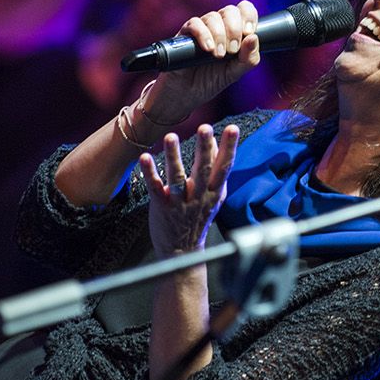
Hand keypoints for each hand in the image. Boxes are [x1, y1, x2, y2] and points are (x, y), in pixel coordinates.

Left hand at [140, 124, 239, 257]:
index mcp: (214, 192)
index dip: (230, 148)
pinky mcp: (161, 207)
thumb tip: (217, 142)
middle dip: (205, 148)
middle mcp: (199, 196)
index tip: (234, 129)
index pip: (225, 167)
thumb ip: (217, 171)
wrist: (182, 252)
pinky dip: (150, 173)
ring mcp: (180, 202)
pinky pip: (155, 188)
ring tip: (171, 136)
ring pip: (178, 177)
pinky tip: (145, 157)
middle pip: (204, 170)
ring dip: (174, 156)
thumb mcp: (214, 196)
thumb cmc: (198, 217)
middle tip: (205, 127)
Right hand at [141, 1, 261, 122]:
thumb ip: (248, 59)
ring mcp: (201, 28)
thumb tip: (254, 38)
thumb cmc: (210, 81)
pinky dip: (203, 35)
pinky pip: (194, 24)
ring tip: (218, 55)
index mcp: (233, 31)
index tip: (249, 32)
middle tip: (232, 50)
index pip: (244, 9)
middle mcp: (218, 26)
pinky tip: (208, 49)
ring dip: (219, 35)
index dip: (249, 16)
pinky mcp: (184, 34)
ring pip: (213, 17)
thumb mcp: (234, 73)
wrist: (185, 94)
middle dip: (234, 29)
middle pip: (230, 10)